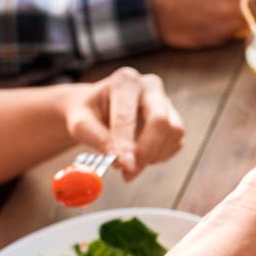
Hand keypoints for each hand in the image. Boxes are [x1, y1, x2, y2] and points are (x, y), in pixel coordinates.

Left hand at [62, 67, 184, 179]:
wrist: (96, 109)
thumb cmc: (87, 114)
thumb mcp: (80, 124)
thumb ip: (97, 139)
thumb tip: (118, 161)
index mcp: (125, 81)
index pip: (128, 115)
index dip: (125, 143)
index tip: (122, 166)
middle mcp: (150, 87)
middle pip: (160, 120)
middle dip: (146, 151)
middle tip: (130, 173)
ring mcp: (166, 102)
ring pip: (173, 133)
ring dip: (152, 156)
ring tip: (127, 163)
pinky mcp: (174, 119)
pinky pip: (176, 143)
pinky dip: (158, 156)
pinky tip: (138, 156)